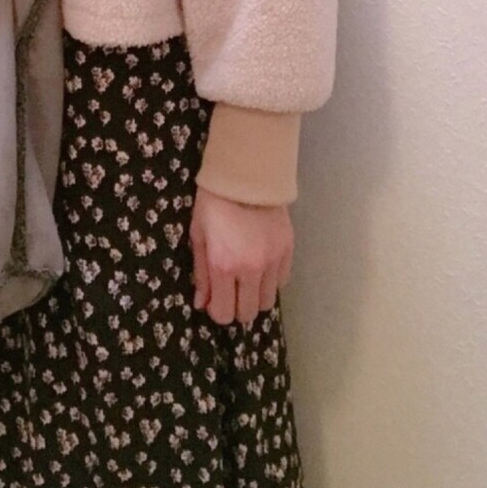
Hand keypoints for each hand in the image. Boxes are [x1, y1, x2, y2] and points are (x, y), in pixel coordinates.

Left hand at [189, 184, 293, 325]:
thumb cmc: (213, 203)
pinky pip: (282, 281)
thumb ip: (201, 274)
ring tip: (247, 278)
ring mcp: (273, 260)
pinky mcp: (288, 249)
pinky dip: (271, 280)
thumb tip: (202, 304)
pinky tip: (262, 266)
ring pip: (267, 301)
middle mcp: (251, 269)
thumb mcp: (198, 236)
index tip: (215, 300)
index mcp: (224, 266)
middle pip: (248, 312)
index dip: (217, 311)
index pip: (224, 313)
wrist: (245, 174)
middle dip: (237, 307)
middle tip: (231, 291)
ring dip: (255, 295)